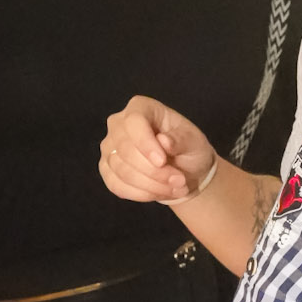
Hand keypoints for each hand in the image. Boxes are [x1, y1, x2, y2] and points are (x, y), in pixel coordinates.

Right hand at [100, 94, 215, 203]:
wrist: (184, 172)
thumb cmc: (189, 149)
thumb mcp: (194, 142)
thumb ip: (181, 140)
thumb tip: (163, 141)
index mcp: (141, 107)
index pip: (133, 121)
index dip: (145, 143)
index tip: (162, 161)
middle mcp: (118, 124)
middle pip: (124, 148)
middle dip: (153, 171)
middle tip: (179, 181)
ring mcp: (109, 147)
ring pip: (121, 170)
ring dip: (151, 185)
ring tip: (176, 188)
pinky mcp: (106, 169)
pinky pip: (116, 185)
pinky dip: (141, 194)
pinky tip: (160, 193)